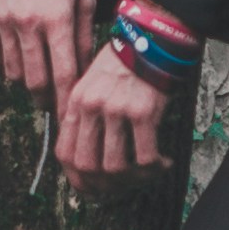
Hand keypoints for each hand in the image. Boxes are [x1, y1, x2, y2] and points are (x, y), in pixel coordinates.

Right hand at [0, 0, 91, 102]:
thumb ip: (82, 35)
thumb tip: (82, 71)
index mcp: (57, 18)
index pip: (63, 76)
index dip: (67, 103)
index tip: (70, 117)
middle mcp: (27, 23)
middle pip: (35, 82)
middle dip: (47, 98)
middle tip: (55, 101)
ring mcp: (2, 20)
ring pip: (12, 73)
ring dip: (26, 80)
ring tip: (38, 74)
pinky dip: (4, 64)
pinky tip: (18, 55)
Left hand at [54, 47, 176, 179]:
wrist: (152, 39)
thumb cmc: (125, 64)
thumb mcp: (92, 84)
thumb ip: (84, 115)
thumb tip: (84, 156)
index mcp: (76, 103)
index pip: (65, 153)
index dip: (77, 179)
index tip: (92, 190)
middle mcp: (92, 108)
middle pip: (87, 165)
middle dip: (104, 186)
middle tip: (121, 187)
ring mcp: (116, 111)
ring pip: (115, 166)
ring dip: (132, 179)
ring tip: (146, 174)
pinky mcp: (143, 113)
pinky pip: (145, 157)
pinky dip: (154, 168)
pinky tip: (163, 163)